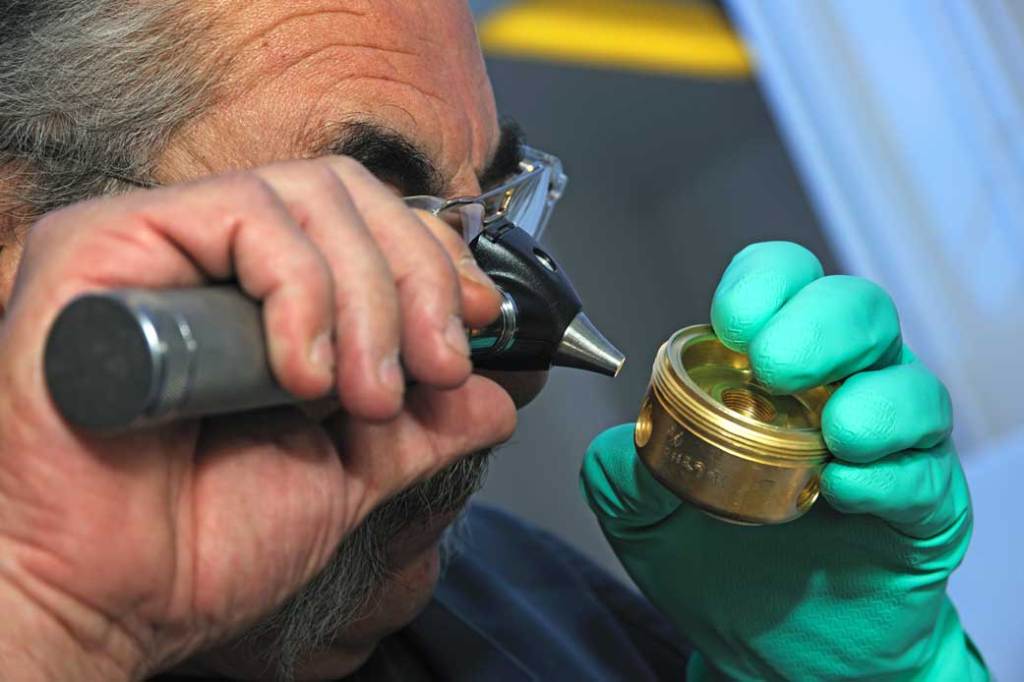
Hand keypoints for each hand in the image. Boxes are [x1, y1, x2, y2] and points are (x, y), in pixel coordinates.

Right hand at [0, 158, 515, 680]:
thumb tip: (498, 398)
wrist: (111, 603)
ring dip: (365, 299)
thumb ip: (423, 425)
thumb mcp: (350, 471)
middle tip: (434, 369)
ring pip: (304, 198)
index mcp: (261, 294)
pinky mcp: (102, 247)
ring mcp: (157, 245)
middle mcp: (208, 257)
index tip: (479, 318)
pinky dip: (299, 292)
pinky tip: (301, 374)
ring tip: (360, 395)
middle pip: (345, 193)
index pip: (363, 216)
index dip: (433, 256)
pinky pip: (239, 219)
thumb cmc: (202, 542)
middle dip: (416, 279)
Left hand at [581, 242, 987, 679]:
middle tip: (774, 365)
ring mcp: (887, 447)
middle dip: (819, 325)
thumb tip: (629, 444)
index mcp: (770, 370)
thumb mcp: (641, 514)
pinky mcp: (923, 510)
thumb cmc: (714, 562)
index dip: (764, 284)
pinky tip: (846, 488)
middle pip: (858, 312)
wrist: (763, 650)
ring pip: (910, 387)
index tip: (731, 322)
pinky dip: (890, 476)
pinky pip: (925, 477)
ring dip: (873, 399)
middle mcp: (837, 389)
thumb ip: (623, 470)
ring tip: (830, 433)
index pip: (784, 284)